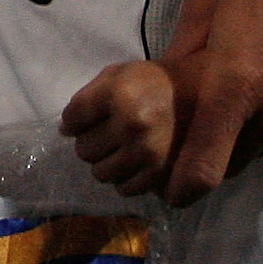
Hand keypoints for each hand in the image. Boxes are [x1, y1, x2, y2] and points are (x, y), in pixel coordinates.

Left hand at [61, 61, 176, 196]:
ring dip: (105, 162)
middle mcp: (133, 124)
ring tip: (120, 147)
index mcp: (119, 94)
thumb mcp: (117, 75)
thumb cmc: (150, 84)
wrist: (197, 96)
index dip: (73, 121)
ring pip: (100, 173)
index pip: (72, 118)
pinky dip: (124, 178)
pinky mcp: (160, 174)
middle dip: (89, 142)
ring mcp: (148, 152)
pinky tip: (134, 161)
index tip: (84, 119)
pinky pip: (124, 188)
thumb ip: (86, 98)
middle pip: (83, 149)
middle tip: (106, 132)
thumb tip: (64, 130)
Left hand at [155, 0, 262, 205]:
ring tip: (242, 116)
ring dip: (249, 146)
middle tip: (201, 135)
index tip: (170, 191)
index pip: (204, 167)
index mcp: (233, 83)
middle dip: (210, 158)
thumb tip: (161, 89)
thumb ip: (181, 55)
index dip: (181, 189)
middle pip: (231, 163)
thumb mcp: (204, 5)